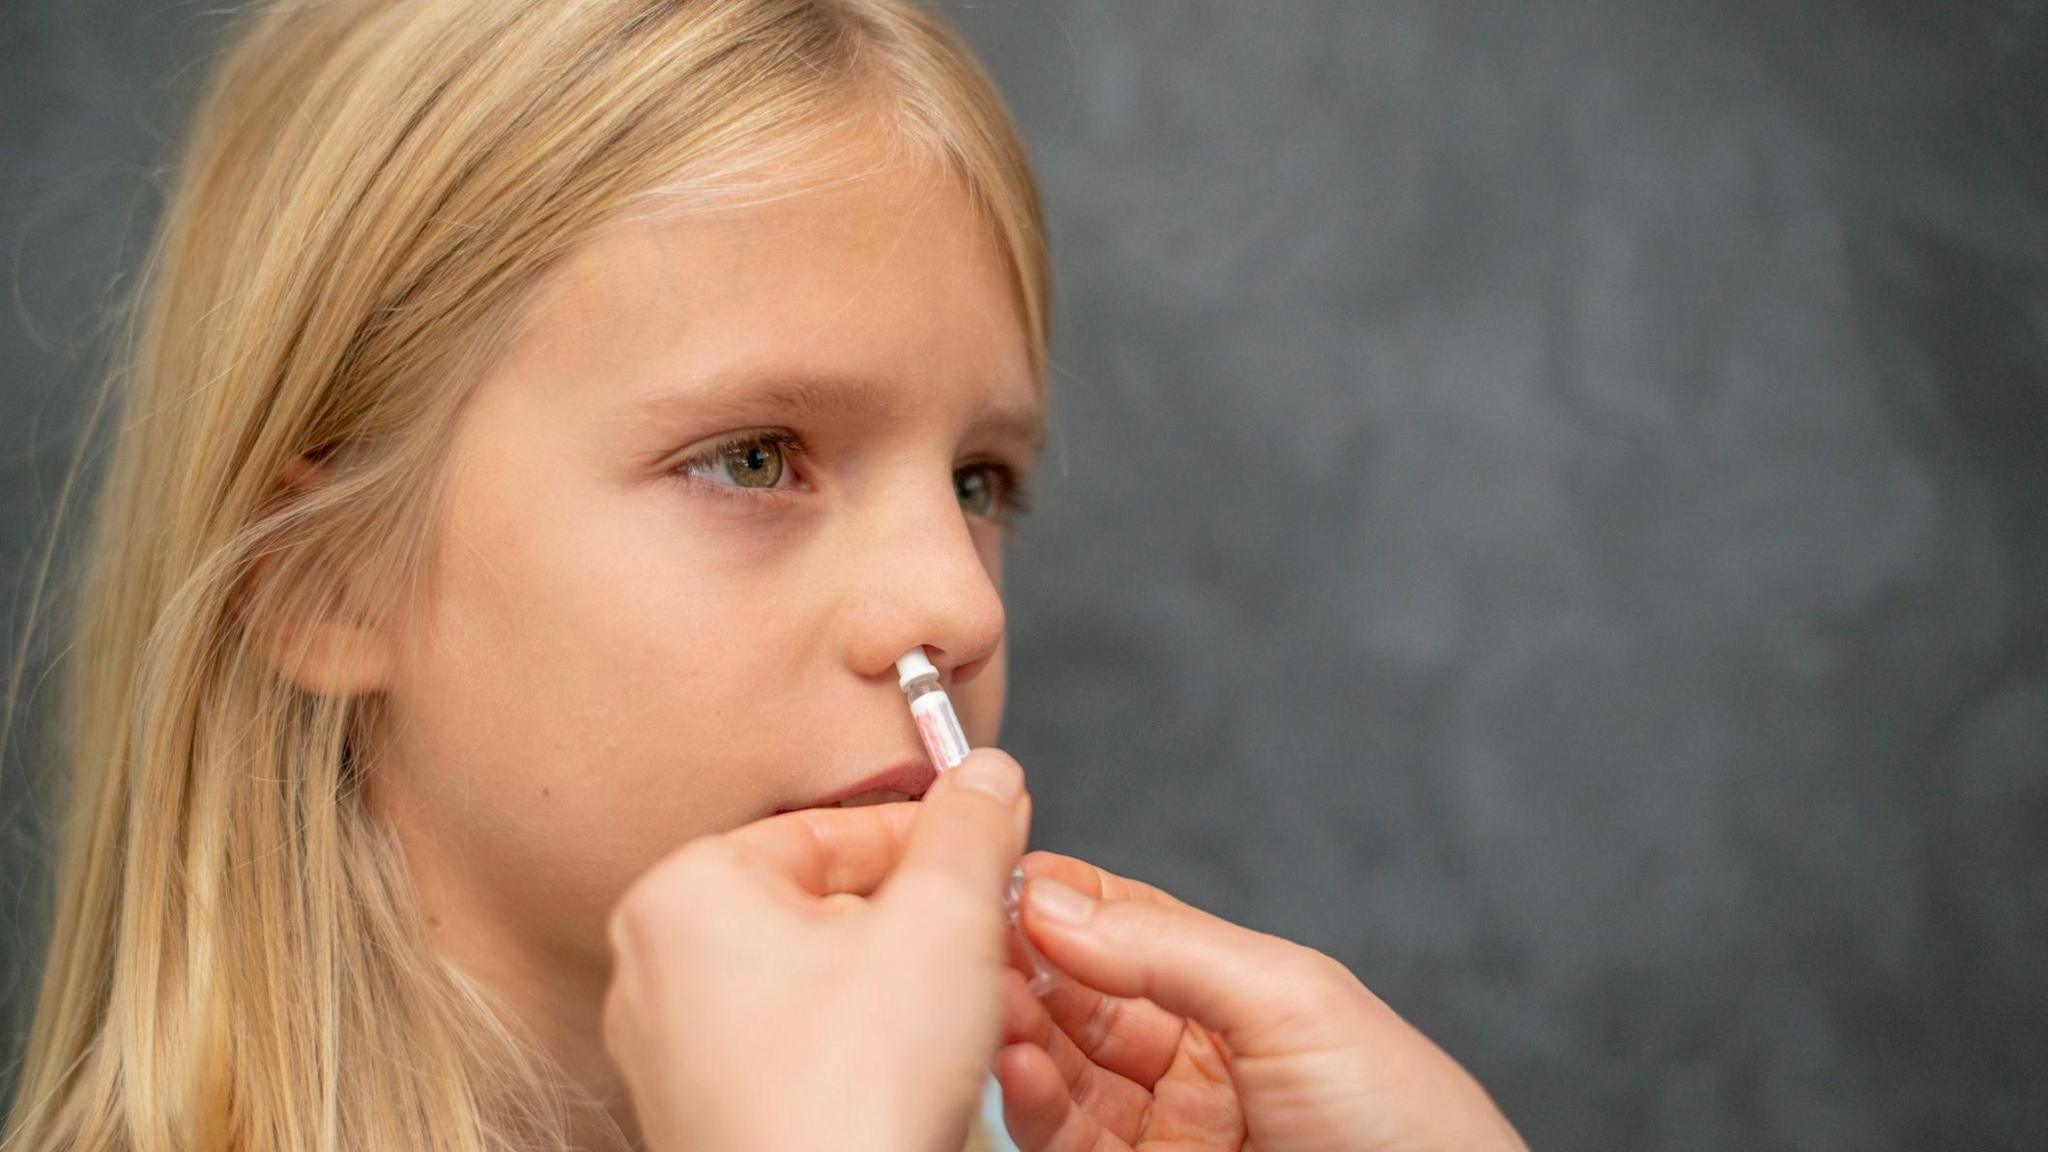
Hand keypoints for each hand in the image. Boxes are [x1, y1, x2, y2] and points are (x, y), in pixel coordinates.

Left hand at [601, 749, 1031, 1151]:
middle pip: (825, 904)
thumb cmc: (852, 1099)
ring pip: (819, 980)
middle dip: (920, 923)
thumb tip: (985, 777)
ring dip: (904, 985)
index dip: (930, 838)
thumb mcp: (944, 922)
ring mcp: (674, 1052)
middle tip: (987, 943)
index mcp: (684, 896)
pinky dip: (866, 1048)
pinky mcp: (707, 1115)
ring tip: (964, 1013)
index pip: (830, 828)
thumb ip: (970, 830)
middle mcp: (656, 968)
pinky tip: (918, 1073)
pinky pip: (800, 1049)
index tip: (990, 845)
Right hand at [996, 851, 1526, 1151]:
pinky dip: (1027, 1098)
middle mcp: (1190, 1057)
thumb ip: (1168, 947)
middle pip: (1072, 993)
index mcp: (1236, 992)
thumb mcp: (1295, 1002)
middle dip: (1017, 957)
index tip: (992, 865)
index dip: (1056, 893)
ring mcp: (1162, 1129)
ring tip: (980, 996)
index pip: (1120, 923)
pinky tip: (1010, 1064)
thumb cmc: (1410, 1124)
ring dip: (1010, 1026)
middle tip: (965, 930)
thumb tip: (1053, 899)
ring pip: (1054, 1067)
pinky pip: (1062, 1139)